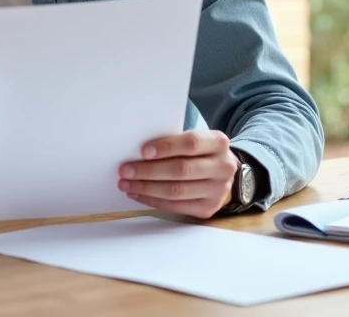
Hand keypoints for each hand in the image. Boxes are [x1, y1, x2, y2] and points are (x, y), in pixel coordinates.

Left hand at [118, 130, 237, 218]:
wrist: (221, 172)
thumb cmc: (199, 152)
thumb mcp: (195, 140)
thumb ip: (174, 142)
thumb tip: (138, 152)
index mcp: (218, 143)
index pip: (191, 143)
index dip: (166, 147)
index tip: (143, 151)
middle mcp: (223, 167)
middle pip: (181, 170)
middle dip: (149, 171)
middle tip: (125, 170)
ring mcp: (218, 190)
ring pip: (176, 191)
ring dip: (146, 188)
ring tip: (126, 183)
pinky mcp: (208, 208)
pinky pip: (176, 206)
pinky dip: (153, 200)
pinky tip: (137, 194)